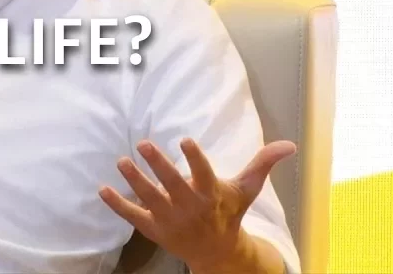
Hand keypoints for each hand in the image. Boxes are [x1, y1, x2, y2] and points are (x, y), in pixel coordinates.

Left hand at [99, 138, 294, 271]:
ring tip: (121, 161)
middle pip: (173, 184)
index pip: (202, 172)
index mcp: (211, 193)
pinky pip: (133, 216)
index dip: (194, 157)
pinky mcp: (154, 229)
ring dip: (134, 181)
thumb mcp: (247, 189)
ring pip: (150, 199)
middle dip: (159, 165)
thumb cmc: (229, 212)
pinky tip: (102, 189)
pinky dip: (117, 205)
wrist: (217, 252)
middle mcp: (190, 206)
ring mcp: (170, 219)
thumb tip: (290, 143)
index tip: (185, 140)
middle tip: (144, 143)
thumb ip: (263, 163)